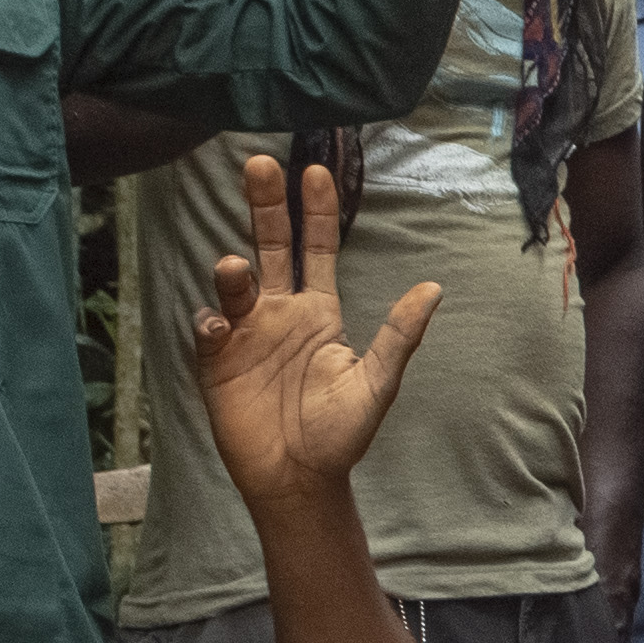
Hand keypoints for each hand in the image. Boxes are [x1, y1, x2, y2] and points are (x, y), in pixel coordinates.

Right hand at [188, 154, 442, 507]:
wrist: (298, 478)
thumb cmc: (340, 433)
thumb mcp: (375, 384)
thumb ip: (398, 336)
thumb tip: (433, 288)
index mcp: (319, 312)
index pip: (317, 249)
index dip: (316, 211)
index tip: (315, 170)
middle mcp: (280, 313)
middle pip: (270, 246)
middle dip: (265, 206)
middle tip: (258, 164)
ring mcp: (245, 334)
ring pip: (236, 285)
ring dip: (233, 273)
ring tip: (234, 268)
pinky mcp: (217, 362)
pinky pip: (210, 331)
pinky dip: (212, 323)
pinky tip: (219, 326)